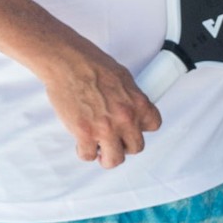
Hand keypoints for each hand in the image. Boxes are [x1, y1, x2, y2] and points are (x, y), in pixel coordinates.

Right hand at [41, 41, 162, 166]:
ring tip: (100, 149)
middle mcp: (126, 119)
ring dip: (108, 157)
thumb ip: (131, 98)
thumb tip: (131, 108)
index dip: (140, 127)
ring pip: (115, 159)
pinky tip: (82, 143)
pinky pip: (88, 155)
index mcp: (139, 104)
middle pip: (136, 147)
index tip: (132, 126)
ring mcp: (105, 129)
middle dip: (125, 145)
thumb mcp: (124, 79)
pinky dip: (85, 152)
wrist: (69, 63)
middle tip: (115, 140)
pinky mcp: (84, 134)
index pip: (153, 125)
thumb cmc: (93, 65)